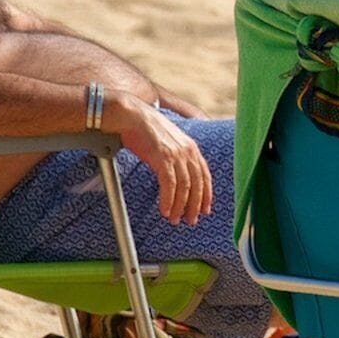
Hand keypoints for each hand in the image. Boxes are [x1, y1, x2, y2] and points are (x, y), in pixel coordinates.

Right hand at [121, 101, 214, 225]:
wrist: (132, 116)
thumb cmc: (146, 130)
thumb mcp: (169, 142)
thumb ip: (177, 156)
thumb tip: (178, 174)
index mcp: (192, 148)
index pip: (205, 176)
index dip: (206, 195)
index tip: (205, 209)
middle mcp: (188, 151)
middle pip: (197, 184)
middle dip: (195, 206)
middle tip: (190, 221)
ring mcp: (176, 154)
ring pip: (184, 188)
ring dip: (179, 207)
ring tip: (173, 219)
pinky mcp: (163, 158)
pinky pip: (169, 185)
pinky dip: (168, 200)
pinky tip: (164, 210)